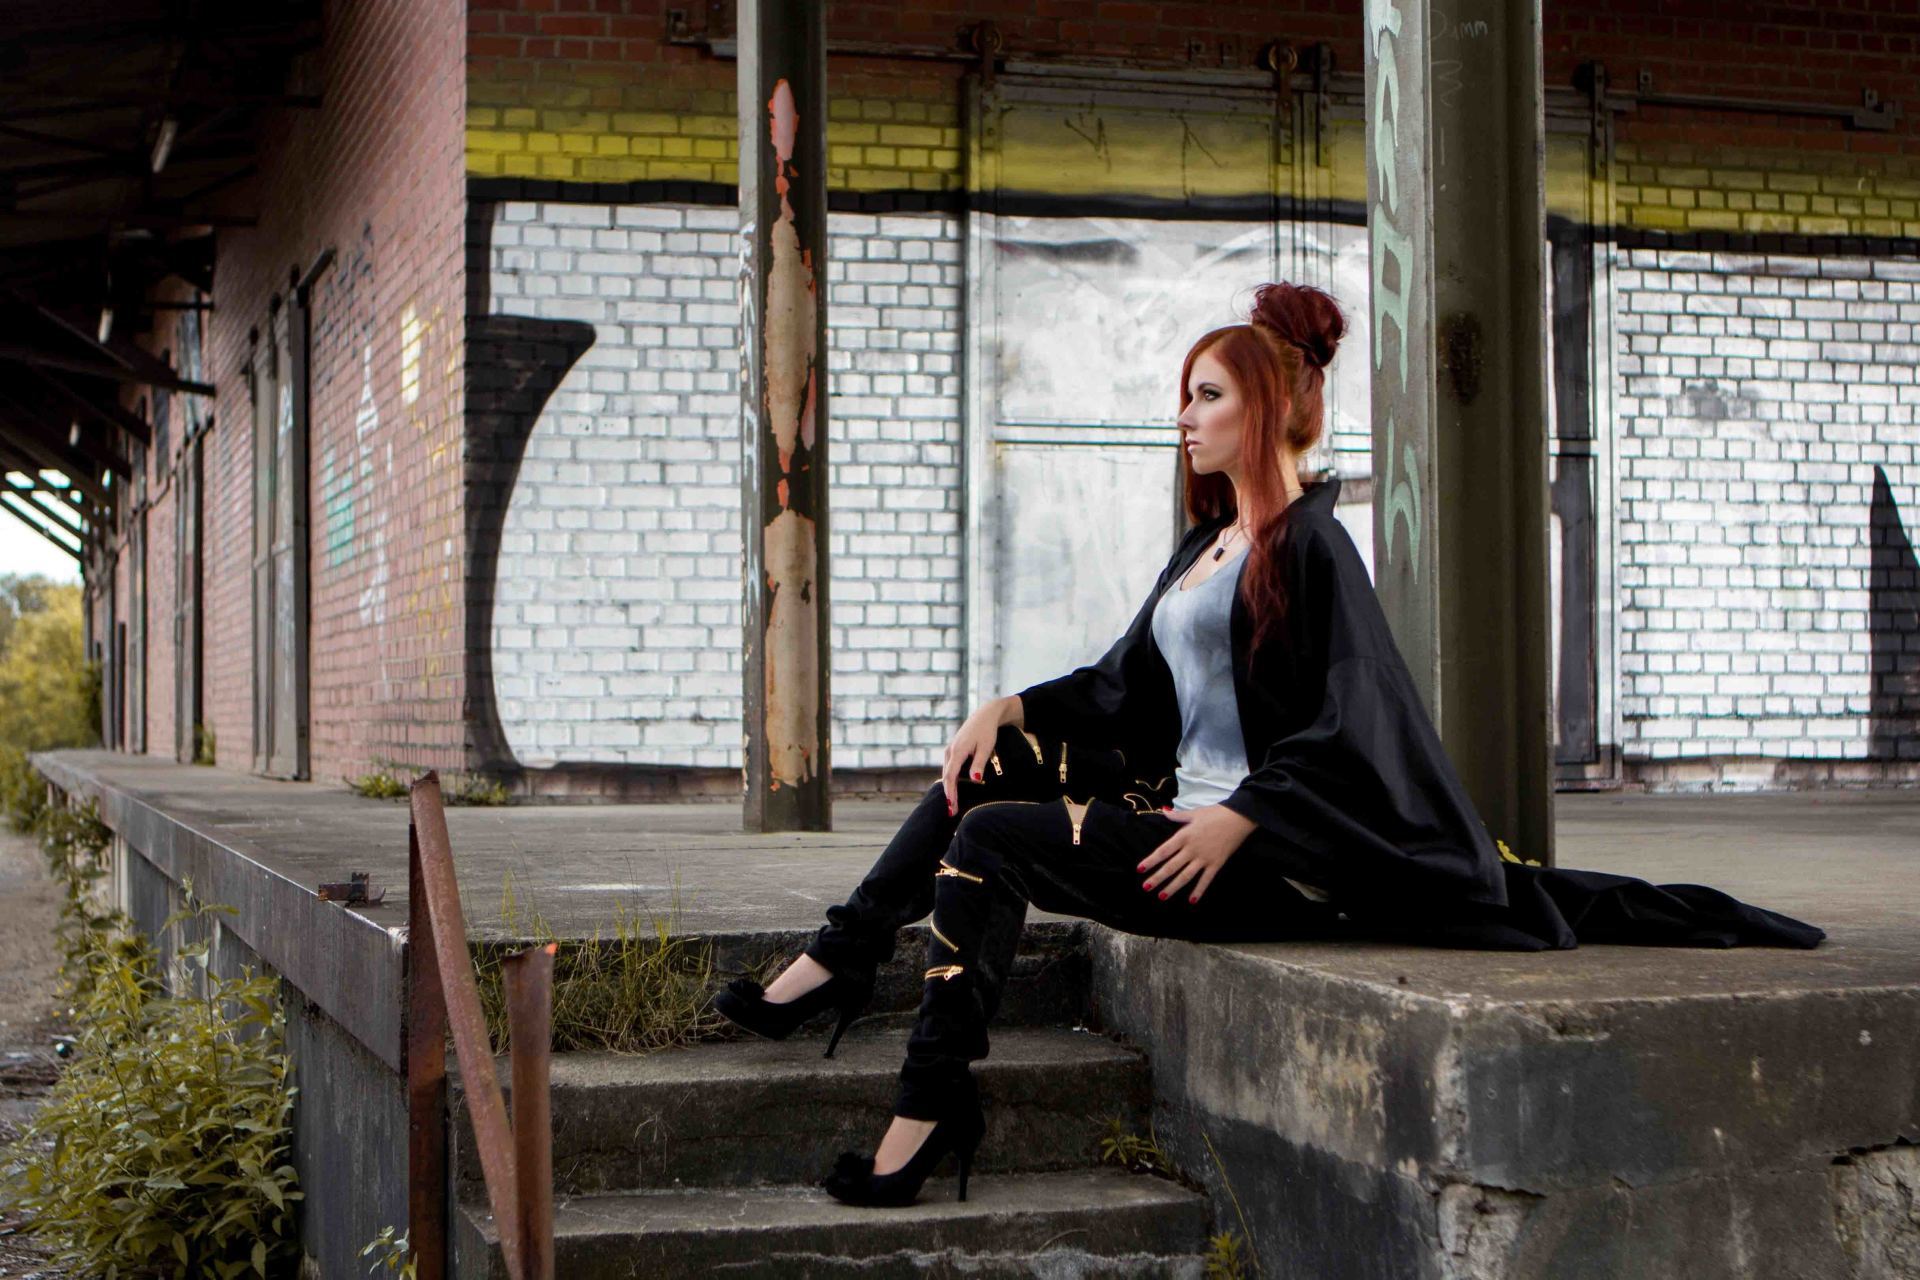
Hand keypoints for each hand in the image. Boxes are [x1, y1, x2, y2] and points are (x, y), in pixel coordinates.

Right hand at [941, 696, 1019, 815]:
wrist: (985, 715)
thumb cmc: (987, 731)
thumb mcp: (986, 748)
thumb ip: (979, 764)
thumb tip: (974, 781)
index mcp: (958, 751)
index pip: (951, 776)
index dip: (951, 793)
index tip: (952, 806)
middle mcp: (950, 751)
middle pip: (946, 777)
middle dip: (948, 795)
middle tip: (952, 812)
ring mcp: (950, 750)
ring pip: (946, 773)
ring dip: (949, 788)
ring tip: (953, 804)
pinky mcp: (953, 750)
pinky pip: (949, 768)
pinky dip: (950, 780)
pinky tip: (954, 789)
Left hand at [1138, 804, 1257, 903]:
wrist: (1238, 818)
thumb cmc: (1215, 813)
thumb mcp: (1194, 813)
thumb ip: (1178, 816)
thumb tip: (1164, 811)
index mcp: (1184, 836)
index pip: (1164, 851)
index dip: (1151, 861)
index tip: (1140, 869)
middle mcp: (1192, 849)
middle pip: (1171, 866)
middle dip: (1158, 878)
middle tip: (1146, 887)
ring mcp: (1204, 858)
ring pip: (1185, 876)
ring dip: (1173, 887)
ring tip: (1162, 896)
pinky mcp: (1216, 864)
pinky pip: (1205, 880)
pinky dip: (1199, 890)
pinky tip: (1191, 901)